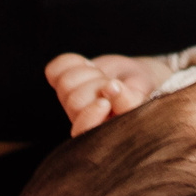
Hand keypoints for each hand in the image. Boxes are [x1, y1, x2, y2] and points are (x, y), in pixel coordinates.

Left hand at [45, 52, 168, 135]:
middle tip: (112, 83)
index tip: (109, 94)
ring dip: (90, 72)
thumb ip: (129, 102)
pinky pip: (54, 70)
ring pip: (66, 83)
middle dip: (98, 84)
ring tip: (103, 76)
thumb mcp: (140, 99)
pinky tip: (87, 66)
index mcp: (100, 134)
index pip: (82, 130)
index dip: (90, 113)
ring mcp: (70, 103)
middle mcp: (82, 122)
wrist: (133, 79)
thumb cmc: (141, 94)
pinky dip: (73, 61)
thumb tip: (111, 88)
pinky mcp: (61, 84)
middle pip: (75, 101)